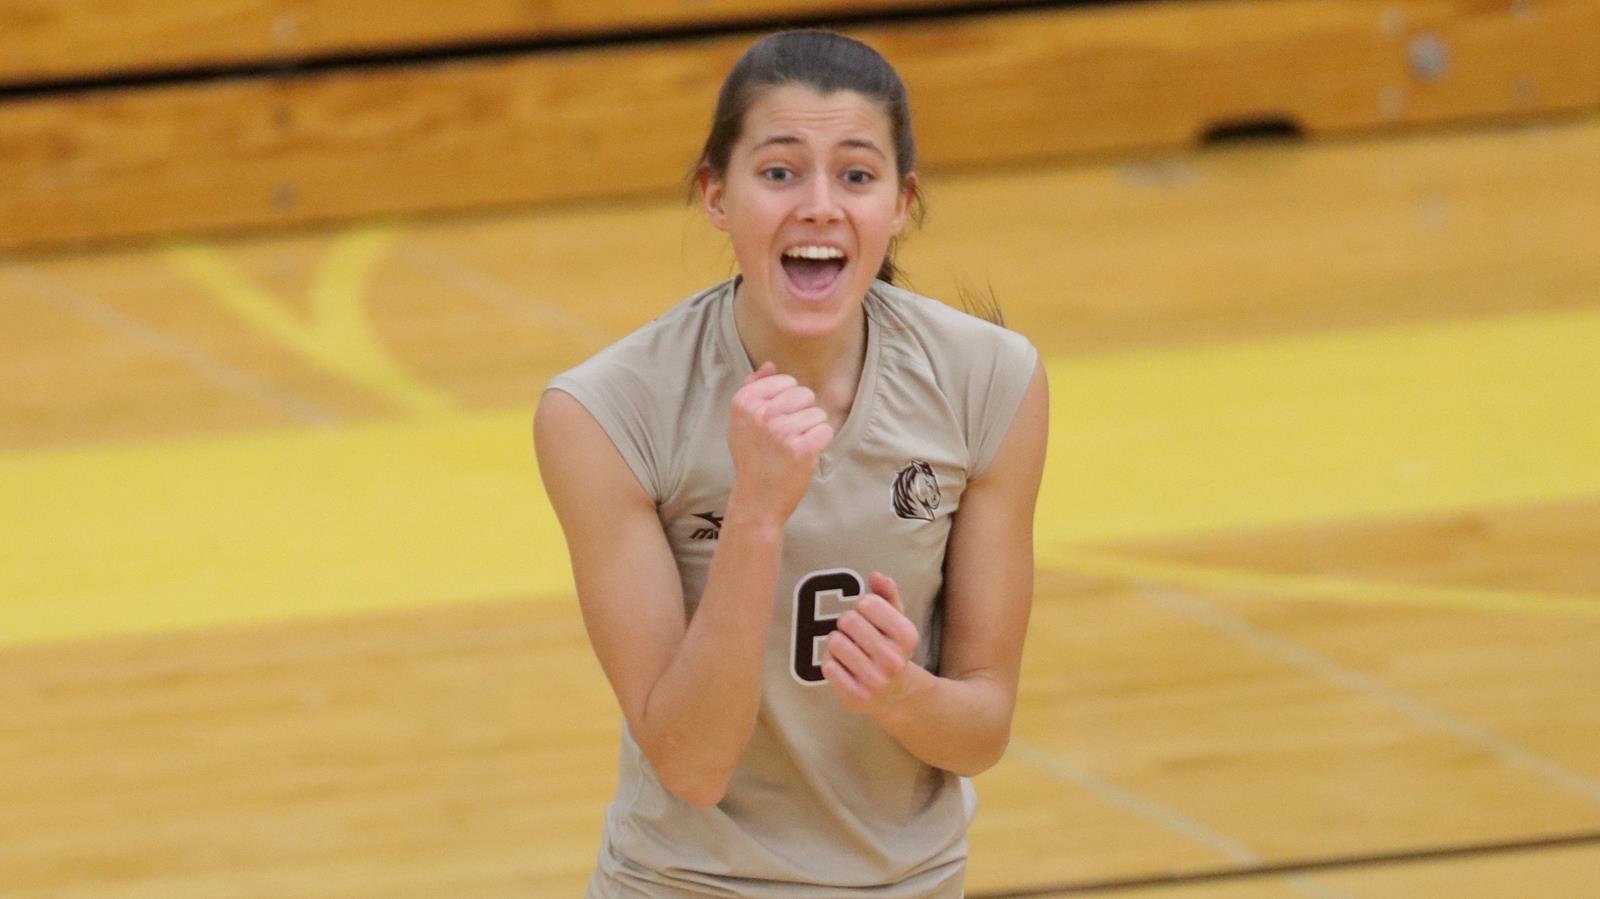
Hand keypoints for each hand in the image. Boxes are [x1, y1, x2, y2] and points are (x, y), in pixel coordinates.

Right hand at [726, 361, 834, 523]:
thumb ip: (752, 389)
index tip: (775, 422)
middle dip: (802, 413)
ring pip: (817, 412)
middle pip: (804, 393)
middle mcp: (760, 413)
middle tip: (786, 437)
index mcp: (744, 402)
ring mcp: (780, 431)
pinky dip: (821, 442)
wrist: (757, 500)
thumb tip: (770, 364)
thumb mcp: (741, 422)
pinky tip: (805, 454)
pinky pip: (826, 430)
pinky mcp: (800, 449)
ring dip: (812, 430)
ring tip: (794, 447)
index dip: (787, 401)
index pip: (785, 381)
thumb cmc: (752, 458)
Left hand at [822, 572, 919, 714]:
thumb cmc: (891, 648)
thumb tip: (876, 575)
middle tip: (854, 633)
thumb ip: (887, 594)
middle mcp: (894, 659)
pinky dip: (831, 662)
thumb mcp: (896, 620)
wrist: (898, 695)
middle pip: (848, 620)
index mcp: (907, 635)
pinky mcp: (856, 697)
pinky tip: (843, 667)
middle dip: (847, 623)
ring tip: (848, 649)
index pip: (867, 602)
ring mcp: (875, 680)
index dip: (861, 606)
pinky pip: (827, 666)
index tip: (868, 617)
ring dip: (836, 642)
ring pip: (835, 642)